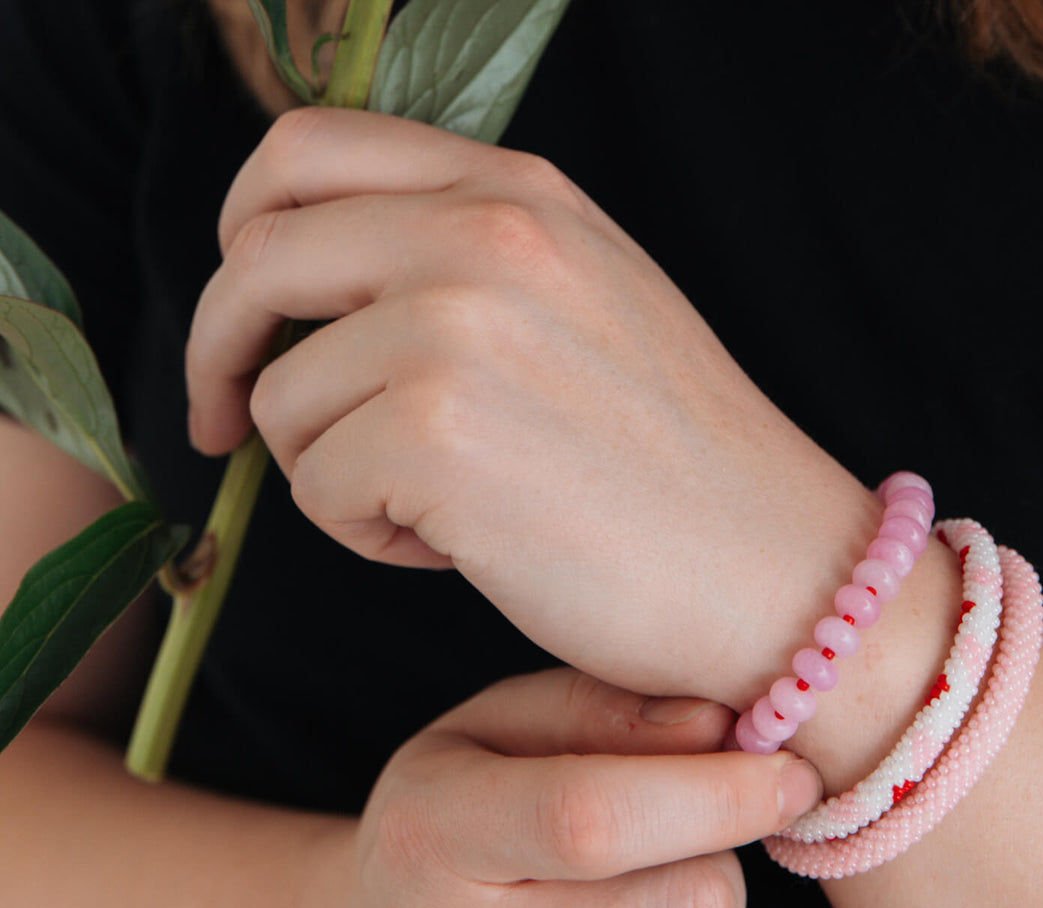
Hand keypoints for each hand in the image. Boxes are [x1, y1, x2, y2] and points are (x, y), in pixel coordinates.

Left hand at [186, 107, 882, 708]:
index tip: (246, 314)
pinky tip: (459, 547)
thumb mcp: (585, 307)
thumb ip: (467, 263)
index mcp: (518, 194)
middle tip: (223, 426)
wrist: (773, 572)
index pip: (306, 151)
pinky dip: (366, 533)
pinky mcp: (438, 435)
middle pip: (258, 259)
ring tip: (440, 512)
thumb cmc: (679, 468)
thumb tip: (324, 299)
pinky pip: (316, 487)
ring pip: (282, 397)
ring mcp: (456, 329)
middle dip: (219, 354)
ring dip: (334, 471)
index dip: (244, 231)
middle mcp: (482, 236)